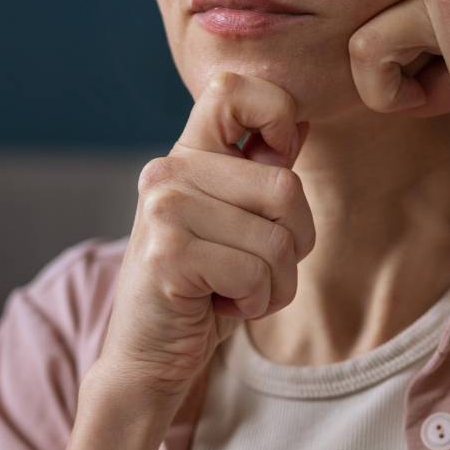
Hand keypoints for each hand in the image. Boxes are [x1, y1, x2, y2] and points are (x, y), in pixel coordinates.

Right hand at [88, 73, 313, 403]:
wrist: (149, 360)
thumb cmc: (204, 294)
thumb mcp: (238, 227)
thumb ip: (261, 175)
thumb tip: (299, 123)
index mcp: (186, 156)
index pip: (232, 90)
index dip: (275, 113)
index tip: (278, 162)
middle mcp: (168, 171)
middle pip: (287, 188)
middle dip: (293, 245)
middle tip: (252, 271)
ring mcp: (164, 209)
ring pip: (279, 240)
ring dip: (275, 285)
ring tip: (233, 293)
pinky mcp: (168, 253)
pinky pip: (257, 274)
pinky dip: (255, 304)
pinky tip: (217, 309)